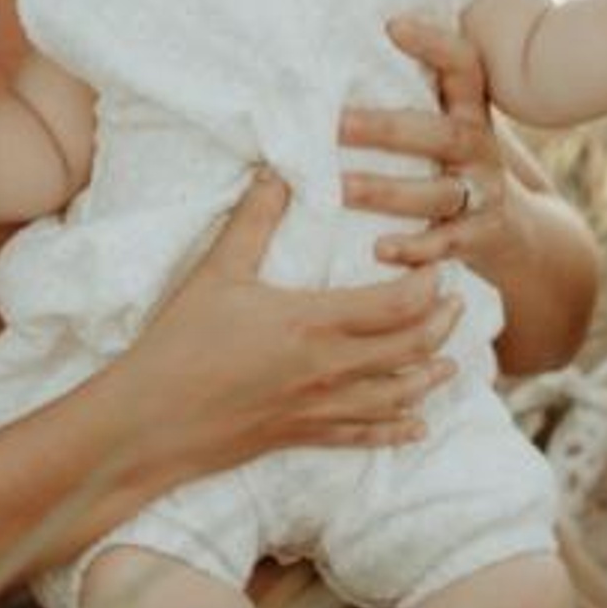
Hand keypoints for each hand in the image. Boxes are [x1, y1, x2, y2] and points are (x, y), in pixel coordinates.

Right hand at [123, 171, 461, 469]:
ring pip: (396, 396)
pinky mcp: (302, 436)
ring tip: (451, 363)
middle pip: (409, 348)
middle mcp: (327, 368)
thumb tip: (276, 171)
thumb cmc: (179, 344)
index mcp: (312, 322)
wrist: (149, 422)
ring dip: (430, 377)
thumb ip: (254, 221)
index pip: (394, 304)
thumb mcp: (216, 273)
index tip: (438, 269)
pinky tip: (417, 427)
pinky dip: (396, 430)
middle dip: (441, 326)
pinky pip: (363, 436)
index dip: (426, 287)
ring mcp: (318, 407)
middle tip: (458, 305)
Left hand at [339, 17, 516, 269]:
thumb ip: (413, 99)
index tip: (392, 25)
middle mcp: (481, 149)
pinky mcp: (479, 238)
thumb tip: (338, 52)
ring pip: (437, 192)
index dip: (434, 44)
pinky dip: (416, 248)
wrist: (521, 234)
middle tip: (334, 124)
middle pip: (441, 134)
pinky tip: (379, 250)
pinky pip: (447, 244)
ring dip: (386, 191)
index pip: (464, 67)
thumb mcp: (450, 127)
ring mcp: (483, 194)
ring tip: (340, 189)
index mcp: (471, 113)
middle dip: (386, 129)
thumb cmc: (458, 169)